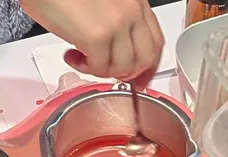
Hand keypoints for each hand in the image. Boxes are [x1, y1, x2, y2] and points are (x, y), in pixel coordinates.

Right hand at [21, 0, 163, 85]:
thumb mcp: (103, 1)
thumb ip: (116, 21)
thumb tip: (114, 50)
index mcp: (136, 2)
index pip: (156, 42)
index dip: (147, 66)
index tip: (138, 78)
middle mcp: (132, 11)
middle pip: (145, 59)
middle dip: (125, 73)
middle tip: (105, 71)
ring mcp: (117, 24)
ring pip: (123, 67)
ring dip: (101, 71)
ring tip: (82, 59)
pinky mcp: (97, 36)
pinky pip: (100, 68)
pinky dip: (84, 68)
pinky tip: (71, 55)